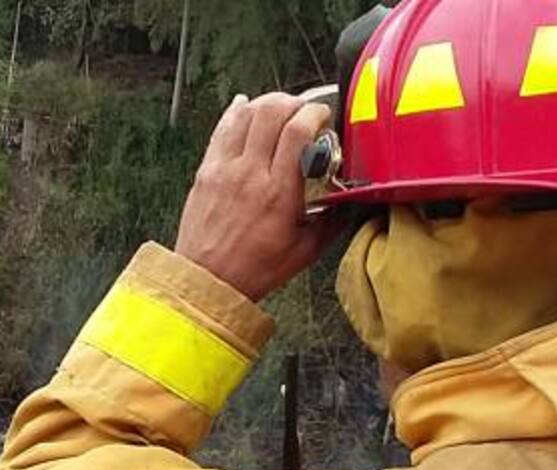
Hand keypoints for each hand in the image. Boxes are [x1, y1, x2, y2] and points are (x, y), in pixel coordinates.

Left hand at [175, 93, 336, 300]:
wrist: (206, 281)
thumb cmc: (253, 270)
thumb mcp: (305, 250)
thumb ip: (332, 221)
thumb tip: (350, 200)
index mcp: (279, 193)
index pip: (297, 131)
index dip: (314, 112)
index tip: (322, 116)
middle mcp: (250, 175)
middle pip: (271, 112)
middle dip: (293, 101)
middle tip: (302, 110)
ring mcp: (224, 170)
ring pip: (245, 114)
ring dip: (266, 104)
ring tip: (279, 109)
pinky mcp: (206, 171)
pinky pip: (221, 129)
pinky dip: (235, 112)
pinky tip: (245, 106)